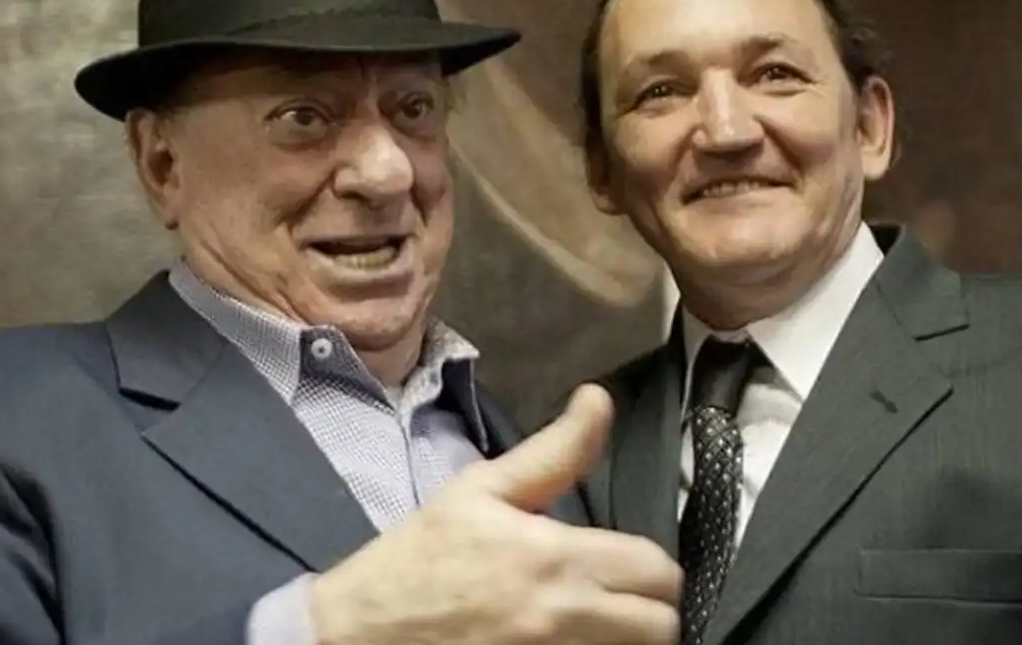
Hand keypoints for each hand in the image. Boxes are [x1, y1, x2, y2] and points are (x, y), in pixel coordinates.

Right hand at [308, 383, 681, 644]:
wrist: (360, 633)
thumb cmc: (419, 558)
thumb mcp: (480, 490)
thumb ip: (553, 451)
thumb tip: (598, 399)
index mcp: (555, 559)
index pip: (656, 570)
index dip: (651, 564)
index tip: (628, 563)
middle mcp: (564, 619)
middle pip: (662, 627)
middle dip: (650, 607)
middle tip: (623, 598)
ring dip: (628, 637)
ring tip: (605, 622)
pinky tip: (574, 641)